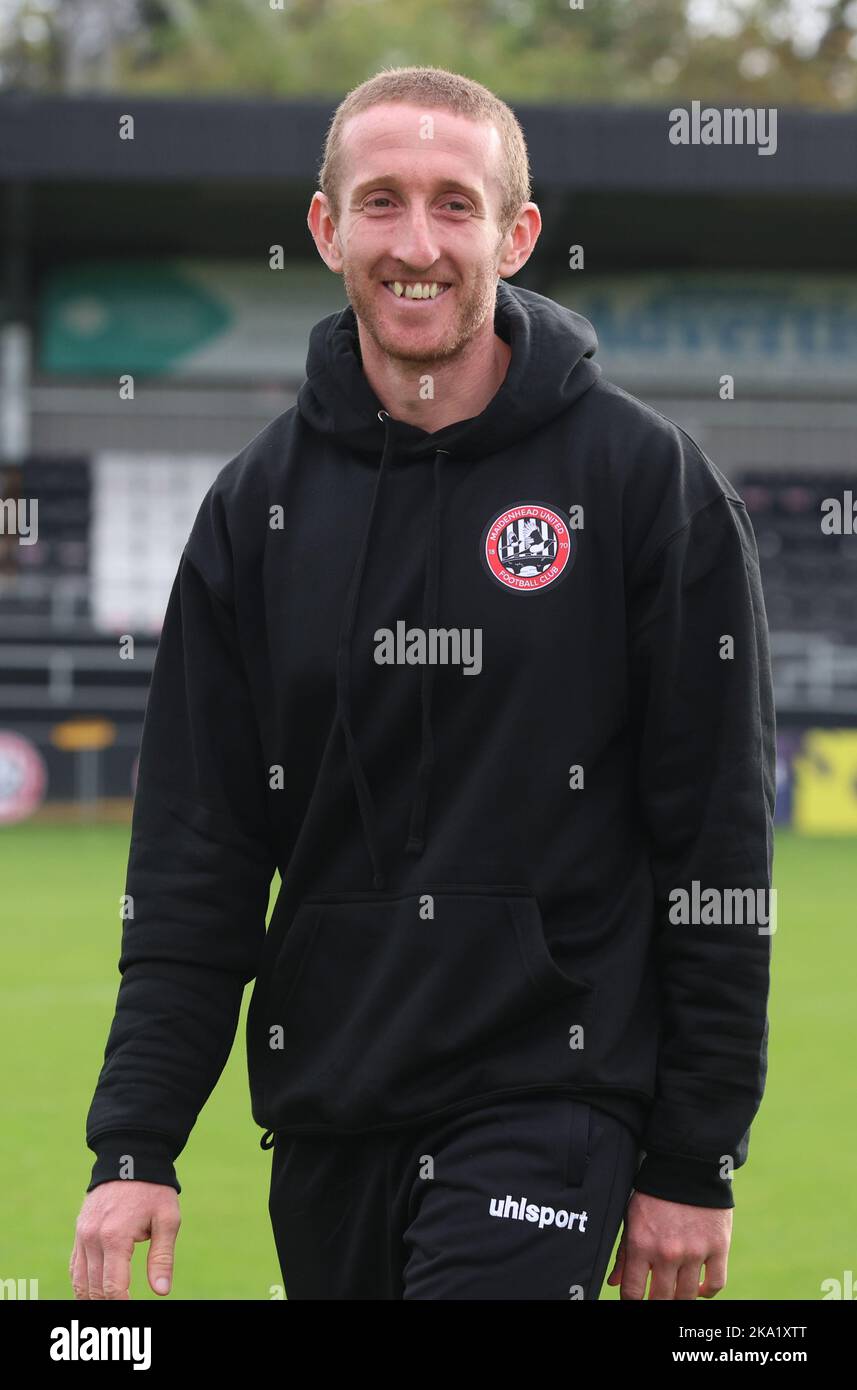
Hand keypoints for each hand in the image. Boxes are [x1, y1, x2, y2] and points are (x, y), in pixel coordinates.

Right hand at [70, 1182, 180, 1299]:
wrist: (130, 1158)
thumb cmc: (153, 1190)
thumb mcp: (168, 1219)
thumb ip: (163, 1257)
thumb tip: (162, 1291)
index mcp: (115, 1237)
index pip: (113, 1286)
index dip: (122, 1304)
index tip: (133, 1310)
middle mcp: (93, 1237)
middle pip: (95, 1288)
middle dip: (108, 1303)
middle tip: (123, 1308)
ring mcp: (82, 1234)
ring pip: (80, 1281)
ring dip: (92, 1298)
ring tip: (108, 1305)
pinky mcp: (79, 1231)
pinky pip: (75, 1266)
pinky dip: (81, 1284)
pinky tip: (93, 1293)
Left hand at [606, 1189, 731, 1298]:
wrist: (687, 1165)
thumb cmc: (654, 1193)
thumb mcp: (631, 1217)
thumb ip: (623, 1253)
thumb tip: (613, 1282)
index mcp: (640, 1244)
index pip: (632, 1293)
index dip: (632, 1302)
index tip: (635, 1300)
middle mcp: (666, 1253)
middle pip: (661, 1299)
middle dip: (656, 1302)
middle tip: (657, 1295)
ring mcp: (694, 1252)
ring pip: (687, 1296)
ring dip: (680, 1297)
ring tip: (676, 1291)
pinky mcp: (718, 1247)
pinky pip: (715, 1284)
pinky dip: (706, 1292)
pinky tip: (698, 1288)